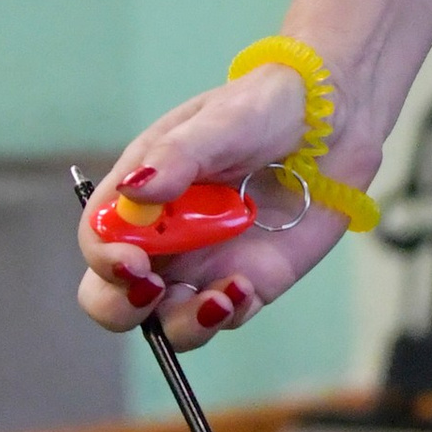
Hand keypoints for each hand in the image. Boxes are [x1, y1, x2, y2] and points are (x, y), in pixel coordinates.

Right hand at [76, 61, 372, 347]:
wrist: (332, 123)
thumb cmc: (264, 108)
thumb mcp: (220, 121)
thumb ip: (177, 156)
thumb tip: (135, 192)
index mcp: (139, 196)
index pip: (99, 240)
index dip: (105, 259)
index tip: (133, 261)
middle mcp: (162, 238)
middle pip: (115, 296)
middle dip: (123, 307)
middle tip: (153, 290)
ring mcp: (203, 265)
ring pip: (168, 321)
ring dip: (183, 323)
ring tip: (217, 300)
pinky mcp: (247, 282)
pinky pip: (223, 316)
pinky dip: (227, 314)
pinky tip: (245, 287)